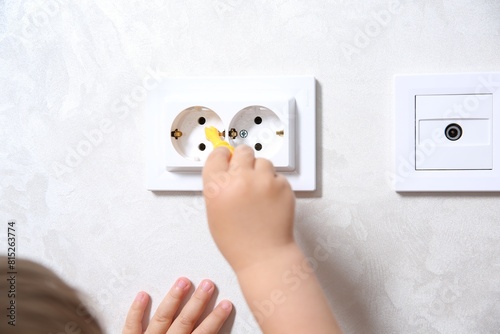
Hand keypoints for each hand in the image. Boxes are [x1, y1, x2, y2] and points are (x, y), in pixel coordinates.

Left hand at [123, 278, 231, 333]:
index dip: (215, 320)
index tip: (226, 304)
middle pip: (185, 321)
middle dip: (198, 302)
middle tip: (209, 284)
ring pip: (162, 318)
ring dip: (174, 299)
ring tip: (183, 281)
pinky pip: (131, 326)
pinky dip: (137, 310)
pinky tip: (143, 294)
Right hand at [202, 145, 295, 271]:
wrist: (264, 256)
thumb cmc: (238, 240)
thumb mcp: (215, 211)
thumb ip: (219, 186)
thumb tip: (226, 165)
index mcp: (217, 187)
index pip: (217, 155)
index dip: (223, 155)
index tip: (227, 156)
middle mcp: (239, 180)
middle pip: (242, 151)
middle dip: (244, 160)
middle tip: (245, 173)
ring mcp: (263, 181)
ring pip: (262, 161)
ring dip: (261, 172)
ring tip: (259, 192)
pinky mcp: (282, 186)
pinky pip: (277, 176)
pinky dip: (274, 185)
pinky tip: (269, 202)